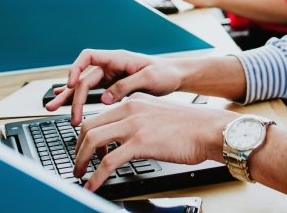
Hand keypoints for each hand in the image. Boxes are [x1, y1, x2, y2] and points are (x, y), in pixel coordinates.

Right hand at [44, 49, 182, 124]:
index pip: (89, 56)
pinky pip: (93, 93)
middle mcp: (111, 66)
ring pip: (84, 87)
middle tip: (66, 114)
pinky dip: (80, 100)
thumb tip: (105, 98)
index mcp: (118, 58)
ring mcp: (111, 77)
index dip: (76, 69)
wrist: (177, 77)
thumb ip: (126, 86)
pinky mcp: (114, 88)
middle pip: (84, 78)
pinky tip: (69, 107)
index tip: (72, 85)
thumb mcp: (149, 78)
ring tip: (53, 108)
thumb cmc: (166, 73)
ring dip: (69, 98)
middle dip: (71, 95)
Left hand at [74, 93, 236, 191]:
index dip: (87, 136)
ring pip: (92, 141)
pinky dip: (96, 177)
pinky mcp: (140, 142)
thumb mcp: (159, 113)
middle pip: (89, 126)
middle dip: (78, 148)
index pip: (99, 115)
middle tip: (79, 163)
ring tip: (80, 175)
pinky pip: (108, 162)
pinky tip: (93, 186)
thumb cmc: (190, 126)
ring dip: (81, 161)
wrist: (208, 129)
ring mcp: (134, 124)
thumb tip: (126, 137)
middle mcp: (131, 108)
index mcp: (135, 100)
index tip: (87, 150)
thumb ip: (140, 119)